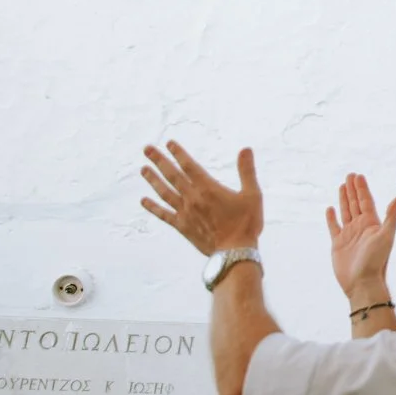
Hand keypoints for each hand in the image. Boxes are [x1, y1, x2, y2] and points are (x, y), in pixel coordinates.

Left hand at [140, 142, 263, 255]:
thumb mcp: (252, 195)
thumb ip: (246, 171)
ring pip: (164, 192)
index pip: (189, 166)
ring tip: (143, 169)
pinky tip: (143, 200)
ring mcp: (185, 212)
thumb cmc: (246, 223)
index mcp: (209, 188)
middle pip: (172, 176)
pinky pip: (163, 214)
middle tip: (147, 149)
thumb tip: (246, 149)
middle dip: (159, 161)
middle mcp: (193, 198)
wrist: (234, 252)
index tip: (169, 143)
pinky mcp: (182, 226)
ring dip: (153, 180)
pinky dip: (153, 207)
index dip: (179, 153)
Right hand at [326, 173, 395, 301]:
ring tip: (341, 186)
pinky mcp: (337, 244)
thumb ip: (391, 216)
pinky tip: (329, 209)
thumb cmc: (376, 261)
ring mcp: (349, 235)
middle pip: (355, 204)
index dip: (362, 189)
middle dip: (352, 190)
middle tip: (350, 175)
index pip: (366, 201)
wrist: (362, 282)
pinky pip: (333, 227)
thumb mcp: (386, 236)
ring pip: (345, 212)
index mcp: (372, 224)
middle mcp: (361, 227)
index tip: (358, 176)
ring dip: (343, 199)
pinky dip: (331, 218)